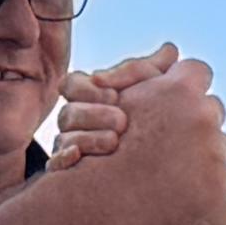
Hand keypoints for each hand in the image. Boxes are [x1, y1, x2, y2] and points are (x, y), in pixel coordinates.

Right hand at [48, 45, 225, 224]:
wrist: (102, 205)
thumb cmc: (101, 149)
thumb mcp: (118, 100)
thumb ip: (146, 70)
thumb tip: (171, 51)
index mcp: (180, 89)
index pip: (198, 72)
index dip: (186, 87)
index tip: (175, 104)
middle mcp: (202, 115)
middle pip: (213, 109)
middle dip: (198, 122)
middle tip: (173, 142)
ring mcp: (214, 151)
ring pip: (222, 145)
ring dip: (206, 153)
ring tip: (177, 169)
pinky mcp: (220, 184)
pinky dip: (212, 183)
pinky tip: (188, 189)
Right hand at [48, 45, 173, 160]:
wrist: (159, 167)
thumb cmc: (154, 124)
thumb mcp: (155, 95)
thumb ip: (156, 73)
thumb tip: (169, 51)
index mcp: (89, 98)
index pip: (71, 85)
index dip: (87, 89)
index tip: (113, 96)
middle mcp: (76, 122)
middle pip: (68, 112)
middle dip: (94, 115)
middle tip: (122, 122)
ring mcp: (71, 147)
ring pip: (63, 139)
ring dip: (88, 138)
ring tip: (114, 141)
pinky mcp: (71, 173)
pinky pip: (56, 164)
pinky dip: (64, 158)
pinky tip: (78, 156)